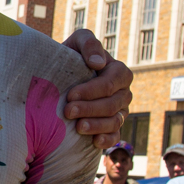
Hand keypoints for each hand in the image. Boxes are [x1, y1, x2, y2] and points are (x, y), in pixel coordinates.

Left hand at [60, 29, 133, 143]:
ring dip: (97, 126)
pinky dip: (107, 140)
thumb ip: (89, 44)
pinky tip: (94, 142)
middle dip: (90, 108)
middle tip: (68, 111)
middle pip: (112, 104)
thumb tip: (98, 63)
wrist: (60, 76)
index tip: (71, 94)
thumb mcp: (77, 42)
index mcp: (119, 72)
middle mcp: (123, 93)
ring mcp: (120, 111)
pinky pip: (115, 136)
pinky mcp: (112, 127)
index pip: (111, 83)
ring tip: (78, 127)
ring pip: (114, 121)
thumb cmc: (70, 56)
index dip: (92, 90)